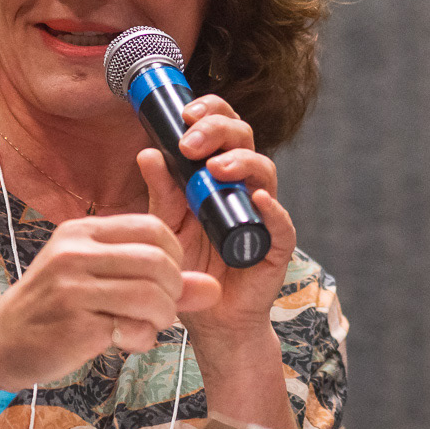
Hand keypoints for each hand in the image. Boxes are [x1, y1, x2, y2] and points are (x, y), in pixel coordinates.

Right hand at [0, 214, 219, 391]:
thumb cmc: (51, 311)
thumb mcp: (95, 283)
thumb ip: (155, 281)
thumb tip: (214, 288)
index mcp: (81, 233)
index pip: (153, 228)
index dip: (175, 257)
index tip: (168, 281)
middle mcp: (75, 252)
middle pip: (160, 261)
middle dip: (174, 291)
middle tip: (162, 310)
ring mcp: (72, 287)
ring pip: (153, 295)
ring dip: (162, 318)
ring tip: (146, 327)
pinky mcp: (75, 323)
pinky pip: (134, 328)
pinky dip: (141, 340)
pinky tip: (123, 342)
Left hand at [135, 93, 296, 342]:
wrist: (208, 317)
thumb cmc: (189, 265)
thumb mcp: (166, 225)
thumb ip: (161, 192)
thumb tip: (147, 152)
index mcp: (217, 172)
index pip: (222, 127)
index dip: (210, 111)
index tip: (185, 112)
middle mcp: (243, 185)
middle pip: (244, 138)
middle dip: (218, 131)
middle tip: (191, 143)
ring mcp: (263, 212)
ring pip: (264, 171)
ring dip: (241, 163)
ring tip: (216, 170)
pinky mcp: (276, 244)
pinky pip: (281, 222)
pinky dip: (272, 208)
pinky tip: (256, 199)